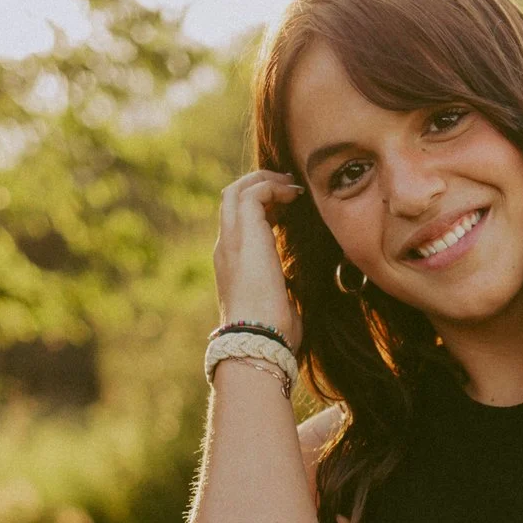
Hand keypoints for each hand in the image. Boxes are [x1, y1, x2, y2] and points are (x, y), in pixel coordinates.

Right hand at [213, 169, 304, 347]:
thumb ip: (281, 291)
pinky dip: (273, 187)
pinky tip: (294, 195)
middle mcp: (226, 249)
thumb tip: (295, 292)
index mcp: (231, 265)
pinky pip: (253, 194)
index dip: (260, 209)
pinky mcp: (245, 235)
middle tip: (287, 186)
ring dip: (265, 182)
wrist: (259, 340)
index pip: (237, 224)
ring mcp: (232, 241)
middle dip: (257, 186)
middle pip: (230, 200)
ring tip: (291, 185)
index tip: (285, 207)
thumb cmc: (272, 334)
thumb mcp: (277, 305)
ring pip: (236, 191)